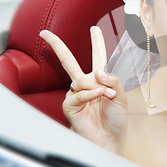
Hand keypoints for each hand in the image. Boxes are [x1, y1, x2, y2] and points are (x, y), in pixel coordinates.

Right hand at [40, 26, 127, 153]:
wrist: (109, 138)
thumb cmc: (116, 119)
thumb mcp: (121, 95)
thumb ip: (112, 79)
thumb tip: (97, 70)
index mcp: (100, 79)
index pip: (98, 57)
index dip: (97, 42)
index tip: (94, 28)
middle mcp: (86, 84)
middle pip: (68, 61)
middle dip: (56, 46)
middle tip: (44, 33)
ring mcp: (76, 94)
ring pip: (81, 78)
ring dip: (97, 86)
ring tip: (107, 96)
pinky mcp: (70, 106)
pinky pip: (78, 93)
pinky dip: (90, 94)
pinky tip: (99, 97)